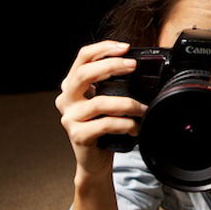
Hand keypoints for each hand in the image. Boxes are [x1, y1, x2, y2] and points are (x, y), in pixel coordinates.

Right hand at [55, 41, 147, 178]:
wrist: (96, 161)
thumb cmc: (105, 130)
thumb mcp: (108, 102)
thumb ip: (114, 85)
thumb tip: (139, 70)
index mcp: (73, 86)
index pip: (83, 57)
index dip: (103, 48)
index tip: (126, 48)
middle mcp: (67, 99)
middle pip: (84, 73)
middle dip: (111, 66)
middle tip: (133, 66)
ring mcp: (70, 117)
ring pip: (99, 102)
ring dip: (127, 103)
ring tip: (143, 108)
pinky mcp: (78, 135)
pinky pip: (104, 124)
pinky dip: (125, 124)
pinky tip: (135, 127)